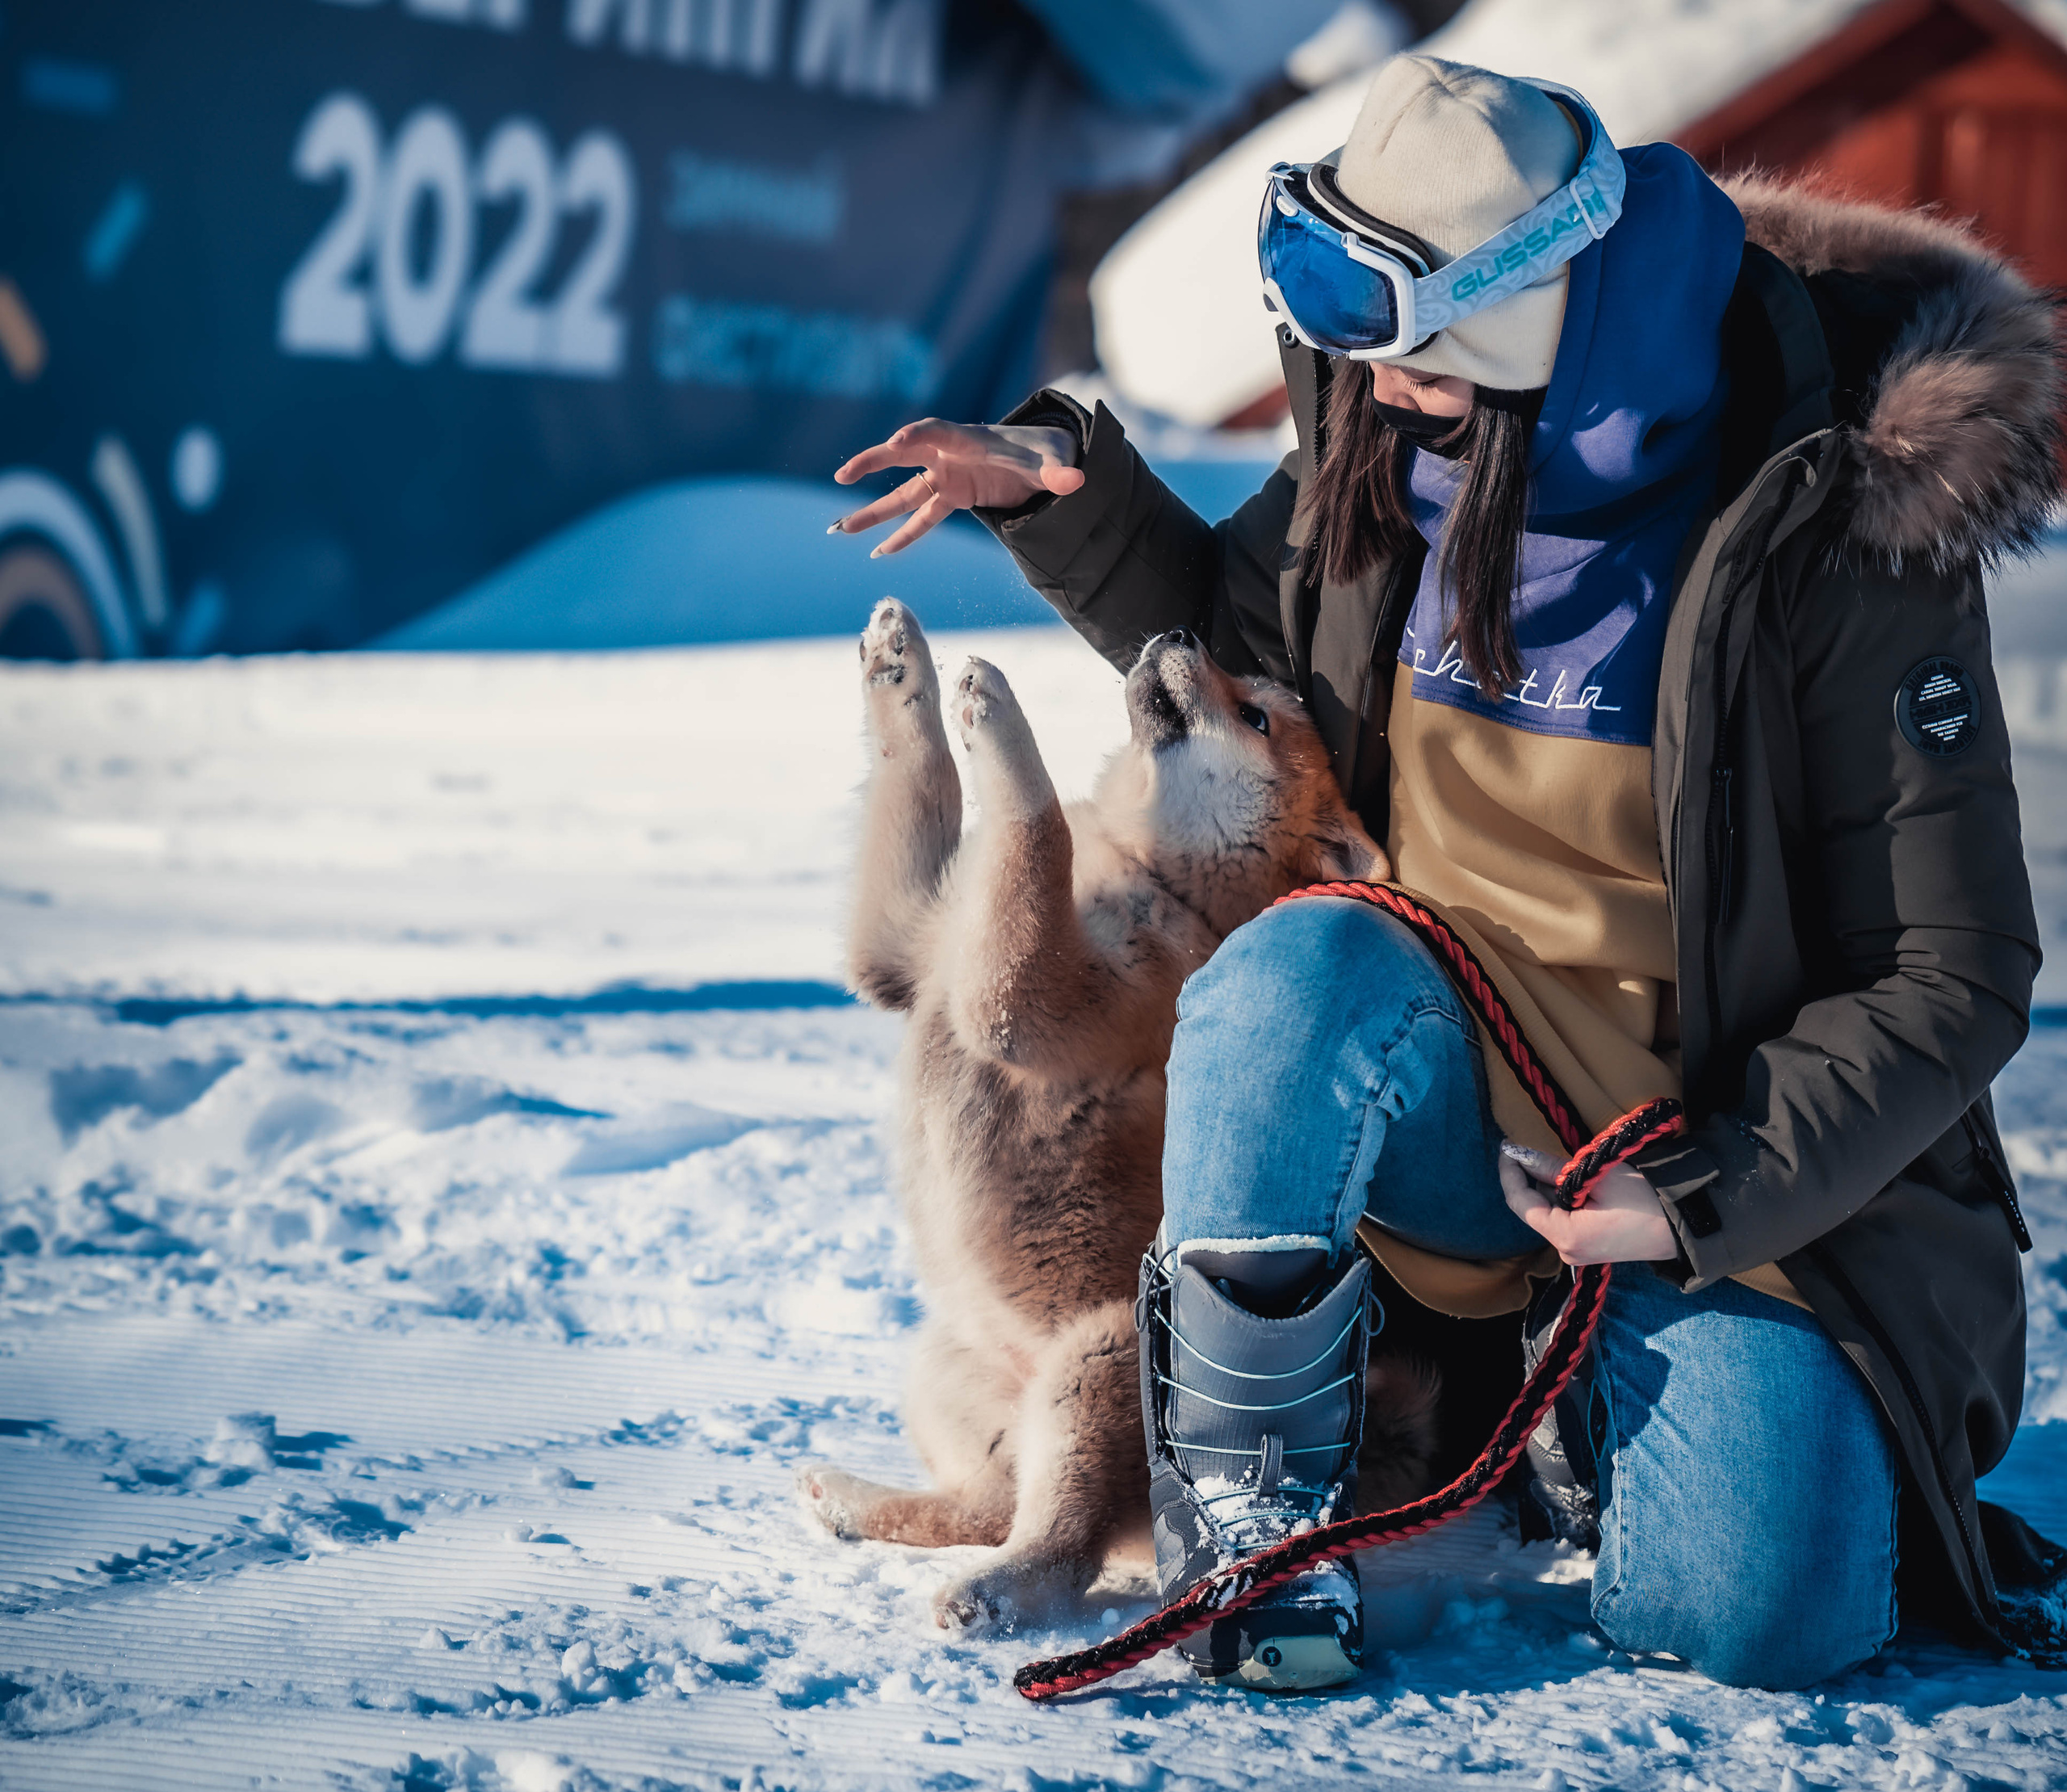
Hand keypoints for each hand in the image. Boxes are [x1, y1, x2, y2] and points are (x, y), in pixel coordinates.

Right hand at [829, 419, 1084, 557]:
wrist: (1046, 459)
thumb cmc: (1047, 454)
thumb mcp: (1057, 464)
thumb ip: (1062, 473)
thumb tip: (1076, 480)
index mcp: (971, 438)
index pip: (938, 432)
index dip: (917, 436)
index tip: (895, 442)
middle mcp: (951, 455)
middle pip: (906, 455)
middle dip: (873, 462)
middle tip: (843, 475)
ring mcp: (948, 476)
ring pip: (904, 493)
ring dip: (875, 512)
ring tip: (841, 529)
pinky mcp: (953, 495)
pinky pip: (922, 517)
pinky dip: (903, 535)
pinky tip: (880, 551)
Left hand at [1499, 1143, 1677, 1265]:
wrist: (1684, 1225)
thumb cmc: (1645, 1198)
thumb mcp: (1595, 1175)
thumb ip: (1552, 1167)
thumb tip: (1520, 1154)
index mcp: (1564, 1237)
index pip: (1520, 1202)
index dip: (1509, 1172)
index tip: (1507, 1146)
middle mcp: (1565, 1250)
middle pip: (1533, 1207)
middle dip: (1529, 1176)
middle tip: (1528, 1146)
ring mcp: (1577, 1251)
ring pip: (1549, 1210)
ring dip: (1548, 1184)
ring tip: (1555, 1160)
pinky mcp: (1588, 1246)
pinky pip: (1564, 1217)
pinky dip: (1563, 1196)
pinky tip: (1573, 1177)